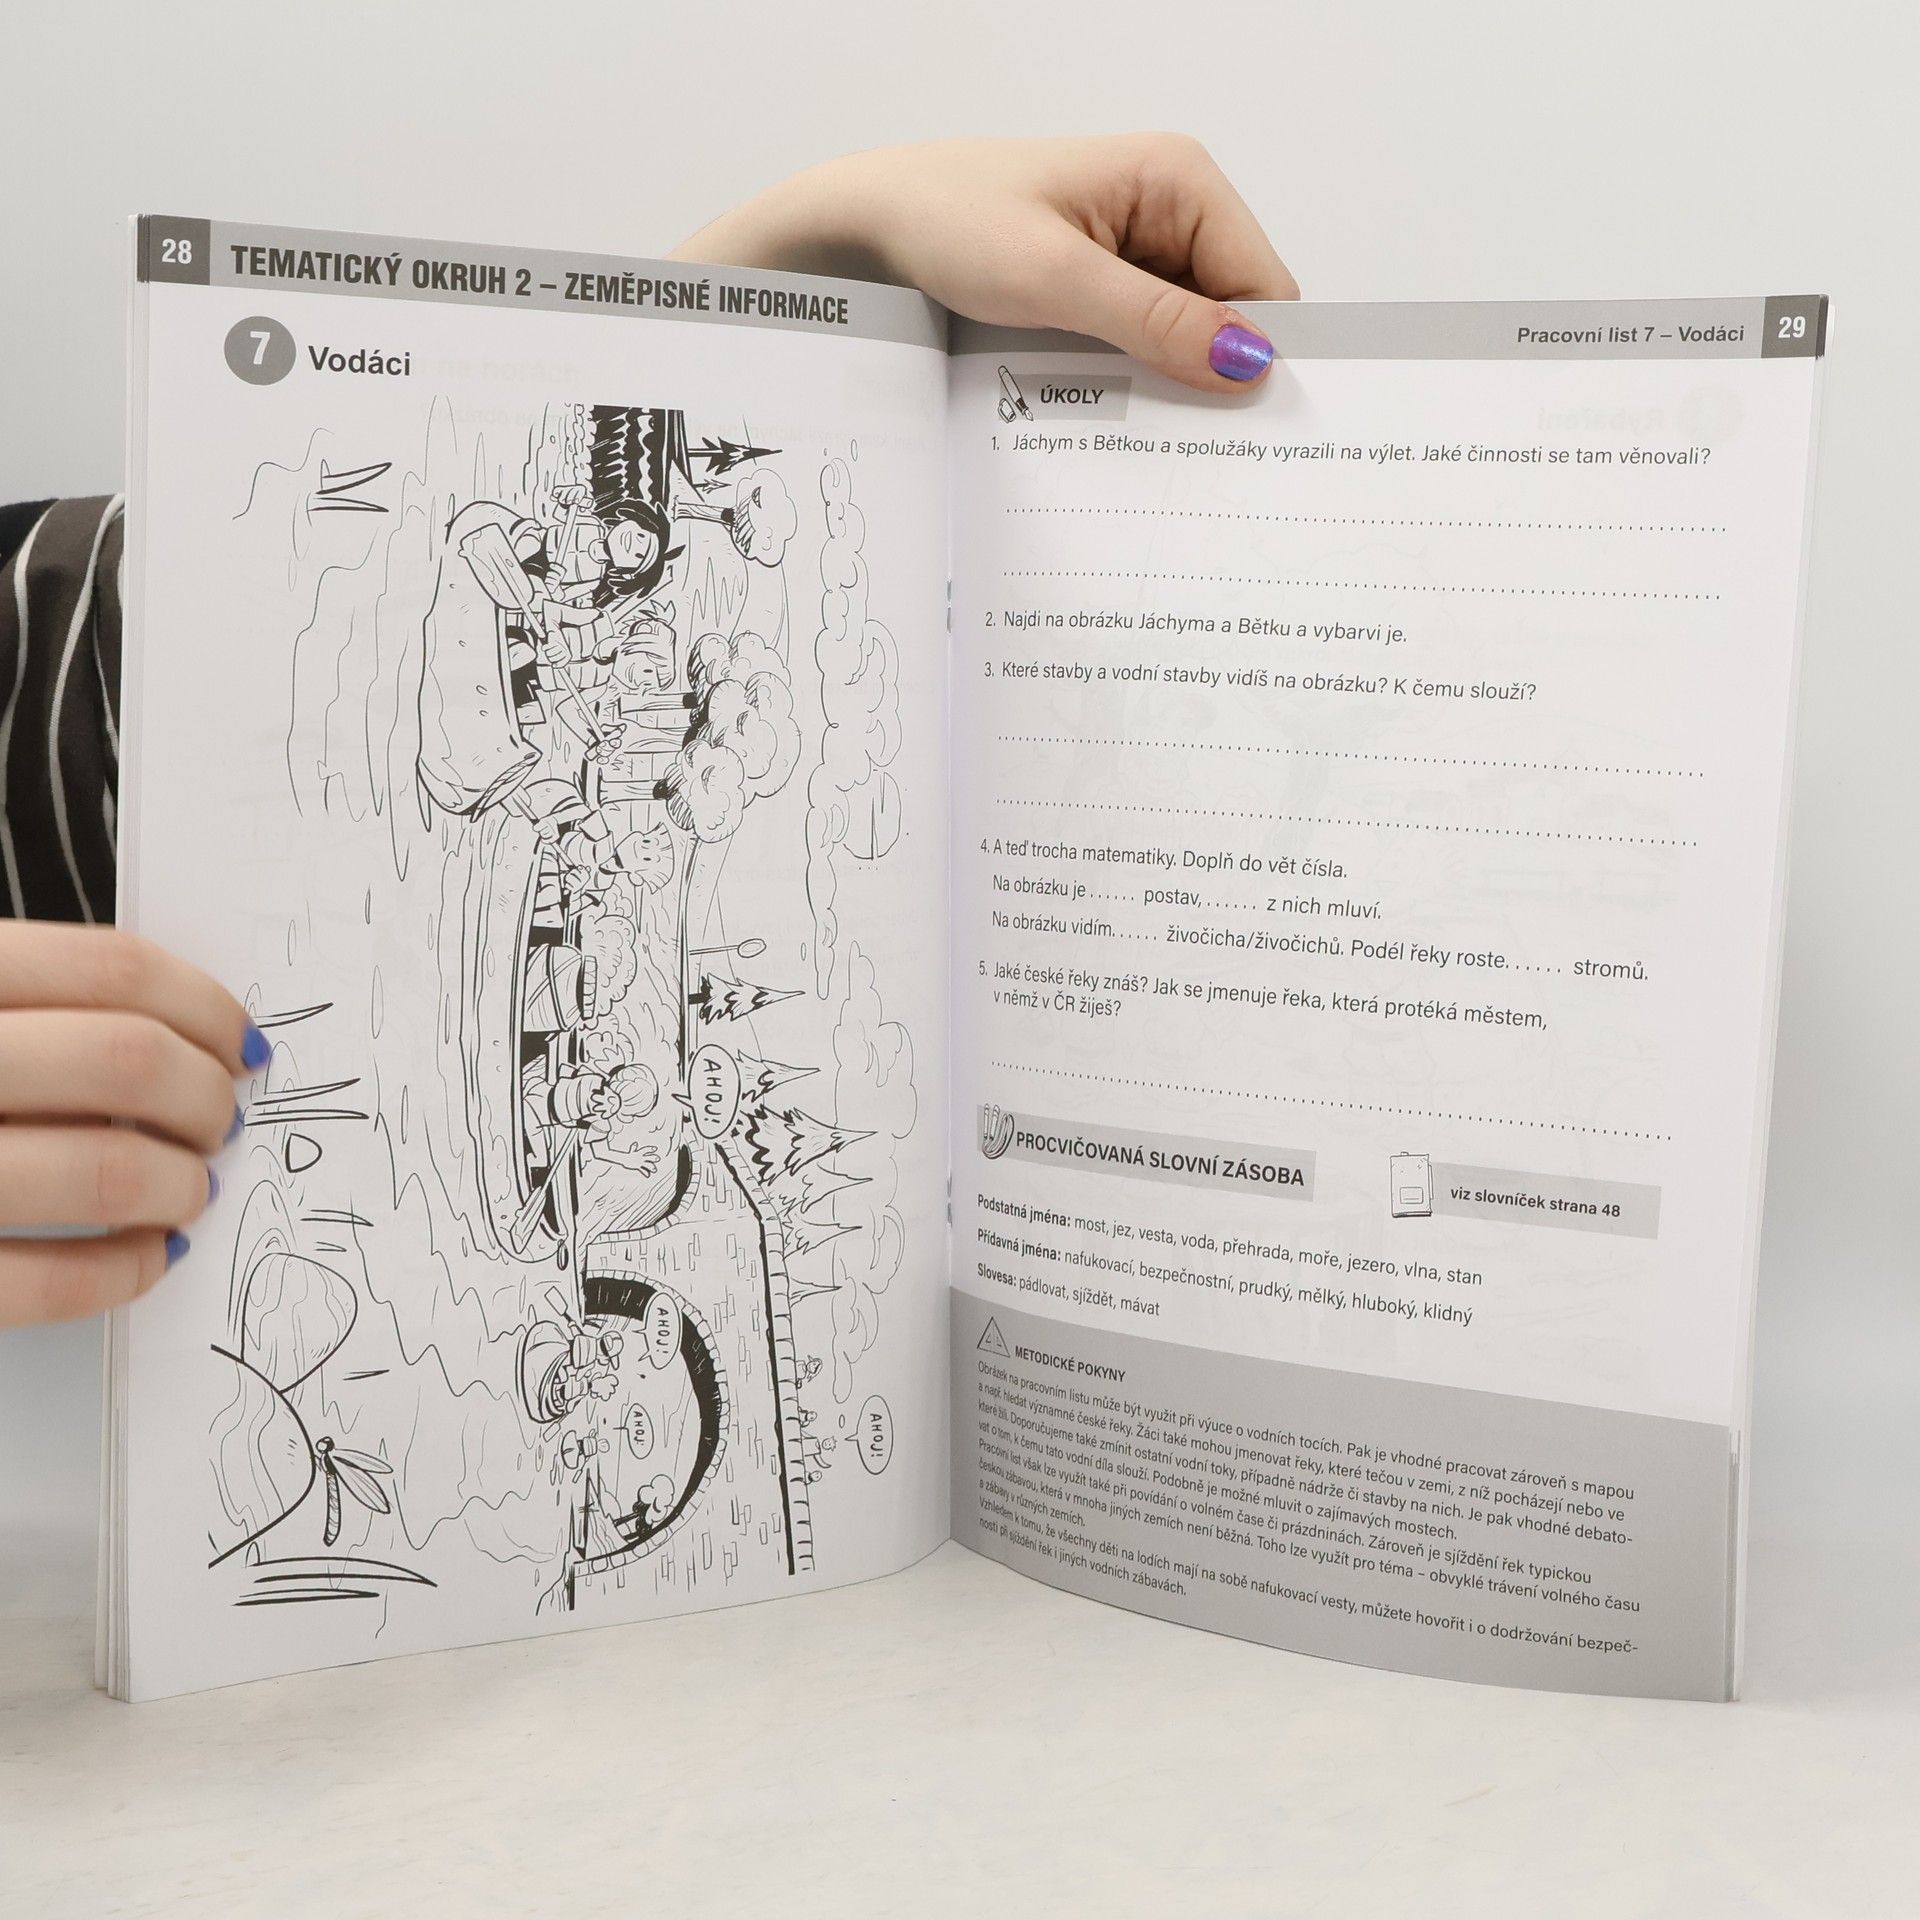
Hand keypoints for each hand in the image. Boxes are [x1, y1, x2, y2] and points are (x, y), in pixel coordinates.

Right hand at [0, 923, 266, 1326]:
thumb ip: (29, 1006)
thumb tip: (179, 1035)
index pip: (111, 970)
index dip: (204, 1006)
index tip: (239, 1043)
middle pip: (125, 1062)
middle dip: (203, 1098)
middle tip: (220, 1119)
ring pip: (104, 1171)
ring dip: (179, 1184)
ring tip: (187, 1188)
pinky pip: (47, 1282)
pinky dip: (123, 1271)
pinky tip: (145, 1256)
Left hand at [673, 134, 1297, 390]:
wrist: (861, 228)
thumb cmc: (944, 219)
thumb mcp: (1056, 278)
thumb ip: (1157, 321)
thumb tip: (1247, 360)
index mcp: (1179, 178)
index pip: (1265, 285)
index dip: (1262, 359)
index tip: (1251, 431)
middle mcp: (1167, 209)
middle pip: (1231, 316)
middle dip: (1212, 379)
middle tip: (1191, 450)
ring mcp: (1133, 251)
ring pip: (1184, 340)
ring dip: (1165, 386)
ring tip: (1137, 432)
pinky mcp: (1098, 287)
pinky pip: (1140, 345)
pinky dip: (1129, 382)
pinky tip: (1104, 410)